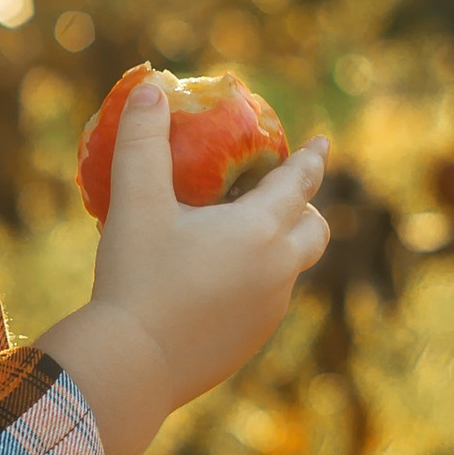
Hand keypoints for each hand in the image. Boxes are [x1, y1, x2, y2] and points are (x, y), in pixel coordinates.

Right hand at [36, 78, 327, 454]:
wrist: (131, 367)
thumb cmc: (136, 278)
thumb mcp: (135, 203)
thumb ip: (141, 142)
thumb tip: (147, 88)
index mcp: (260, 231)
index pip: (300, 183)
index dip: (312, 158)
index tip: (322, 141)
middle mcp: (277, 272)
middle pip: (313, 231)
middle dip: (305, 208)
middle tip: (279, 195)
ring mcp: (267, 313)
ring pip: (288, 270)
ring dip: (275, 248)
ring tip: (233, 238)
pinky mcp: (249, 345)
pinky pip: (263, 303)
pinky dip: (251, 283)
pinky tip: (209, 285)